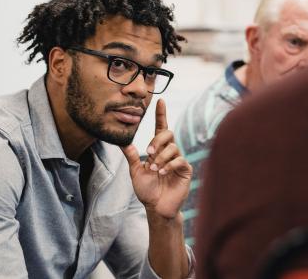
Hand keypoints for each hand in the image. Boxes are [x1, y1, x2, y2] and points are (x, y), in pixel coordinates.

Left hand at [121, 99, 191, 218]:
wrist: (156, 207)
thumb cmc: (147, 190)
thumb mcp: (136, 172)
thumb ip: (132, 157)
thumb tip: (122, 142)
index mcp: (158, 150)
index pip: (161, 128)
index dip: (161, 114)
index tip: (160, 101)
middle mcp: (170, 152)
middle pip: (168, 133)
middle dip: (157, 140)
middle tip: (149, 151)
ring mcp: (179, 160)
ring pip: (173, 147)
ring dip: (160, 157)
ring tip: (154, 169)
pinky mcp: (185, 170)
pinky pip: (179, 160)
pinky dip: (168, 164)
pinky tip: (161, 172)